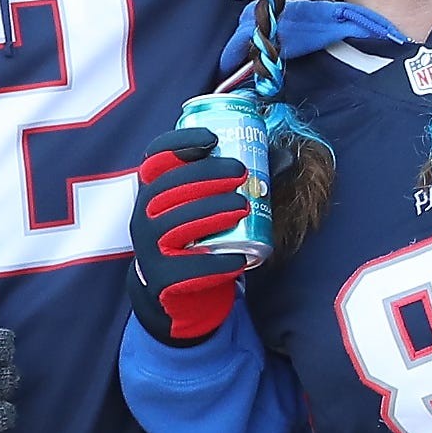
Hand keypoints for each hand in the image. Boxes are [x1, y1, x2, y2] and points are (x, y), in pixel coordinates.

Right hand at [130, 130, 257, 346]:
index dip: (179, 144)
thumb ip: (242, 184)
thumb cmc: (200, 238)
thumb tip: (286, 158)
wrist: (179, 294)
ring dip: (210, 212)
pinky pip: (186, 270)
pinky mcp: (161, 279)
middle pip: (167, 189)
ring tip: (243, 206)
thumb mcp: (211, 207)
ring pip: (175, 225)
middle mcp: (144, 216)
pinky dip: (215, 263)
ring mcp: (149, 248)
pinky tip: (240, 258)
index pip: (156, 159)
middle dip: (205, 175)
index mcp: (154, 192)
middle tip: (240, 173)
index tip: (212, 138)